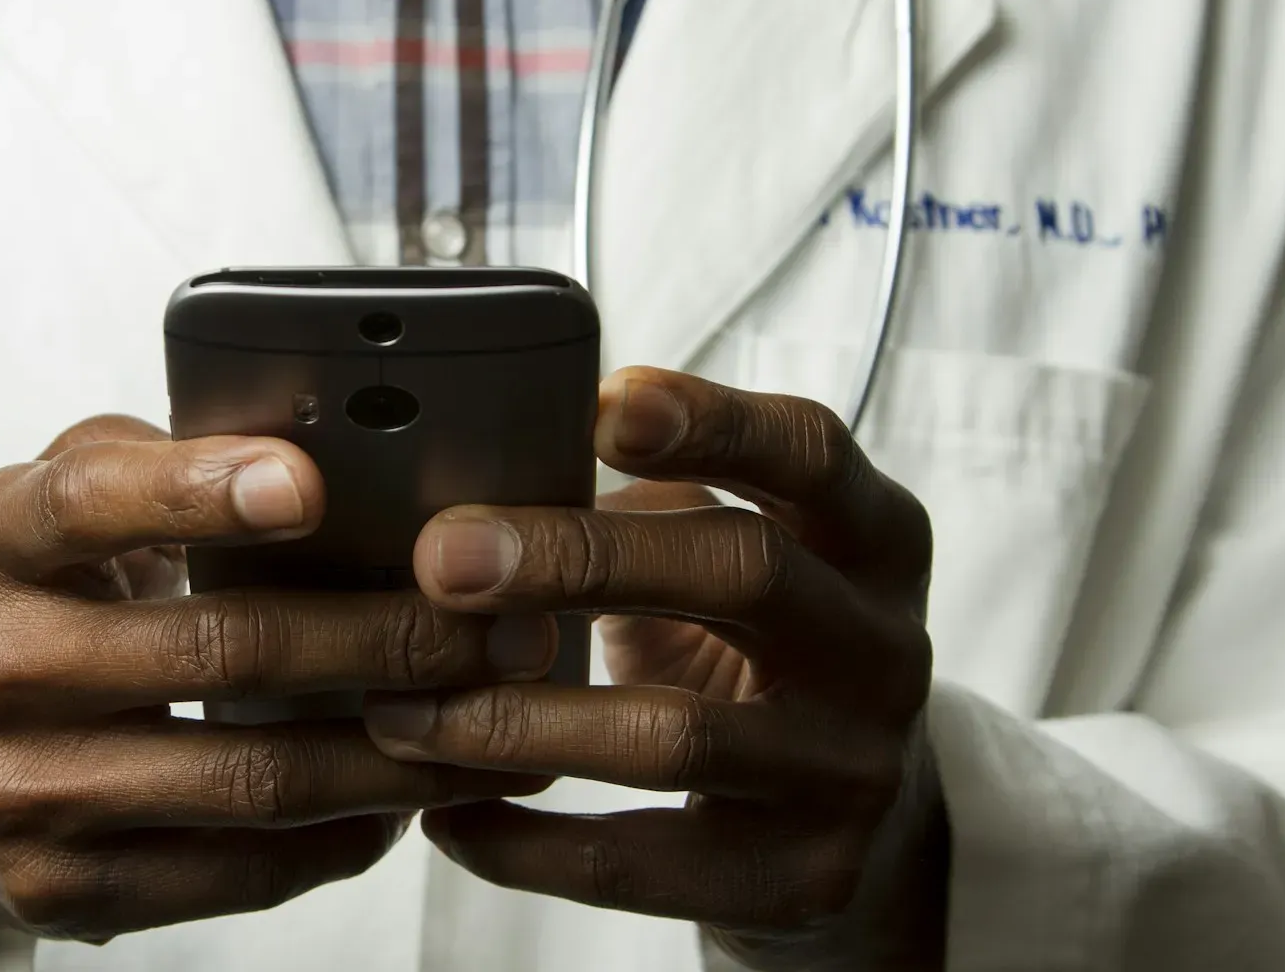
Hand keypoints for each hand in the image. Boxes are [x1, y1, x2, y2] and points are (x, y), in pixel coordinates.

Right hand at [0, 417, 556, 970]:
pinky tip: (412, 798)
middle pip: (219, 650)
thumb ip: (152, 462)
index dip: (200, 490)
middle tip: (503, 624)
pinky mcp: (61, 889)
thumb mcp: (45, 506)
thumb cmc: (24, 604)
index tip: (310, 482)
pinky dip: (344, 835)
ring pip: (252, 778)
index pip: (91, 502)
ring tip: (496, 719)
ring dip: (399, 752)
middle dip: (388, 636)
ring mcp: (22, 791)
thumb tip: (316, 443)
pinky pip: (238, 870)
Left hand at [362, 369, 945, 968]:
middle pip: (744, 572)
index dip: (712, 421)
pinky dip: (524, 843)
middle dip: (579, 556)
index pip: (810, 453)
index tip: (600, 404)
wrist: (863, 828)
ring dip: (516, 719)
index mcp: (871, 538)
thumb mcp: (737, 559)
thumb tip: (480, 469)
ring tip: (402, 710)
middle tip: (443, 558)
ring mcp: (850, 771)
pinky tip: (447, 815)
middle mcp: (882, 648)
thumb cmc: (757, 653)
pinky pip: (638, 864)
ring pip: (674, 735)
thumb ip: (650, 504)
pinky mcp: (802, 879)